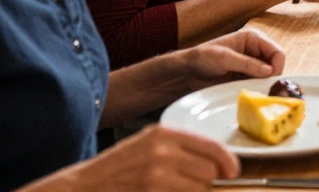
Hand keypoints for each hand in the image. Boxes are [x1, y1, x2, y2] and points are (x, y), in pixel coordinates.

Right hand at [28, 125, 238, 190]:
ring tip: (174, 190)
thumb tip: (220, 162)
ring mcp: (157, 174)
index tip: (232, 172)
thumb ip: (181, 148)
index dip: (228, 162)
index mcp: (165, 133)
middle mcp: (163, 151)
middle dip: (206, 181)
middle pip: (210, 170)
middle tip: (190, 184)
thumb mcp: (148, 145)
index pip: (212, 146)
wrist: (86, 186)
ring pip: (200, 188)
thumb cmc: (119, 168)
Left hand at [179, 29, 285, 89]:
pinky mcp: (247, 77)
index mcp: (253, 38)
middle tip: (265, 90)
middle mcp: (256, 50)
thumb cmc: (203, 58)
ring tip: (257, 93)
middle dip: (272, 77)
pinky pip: (259, 83)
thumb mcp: (225, 58)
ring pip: (269, 76)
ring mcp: (252, 65)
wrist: (188, 72)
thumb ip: (247, 64)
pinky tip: (252, 94)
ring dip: (265, 84)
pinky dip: (258, 89)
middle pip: (276, 64)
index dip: (277, 66)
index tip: (270, 80)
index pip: (277, 51)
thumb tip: (269, 71)